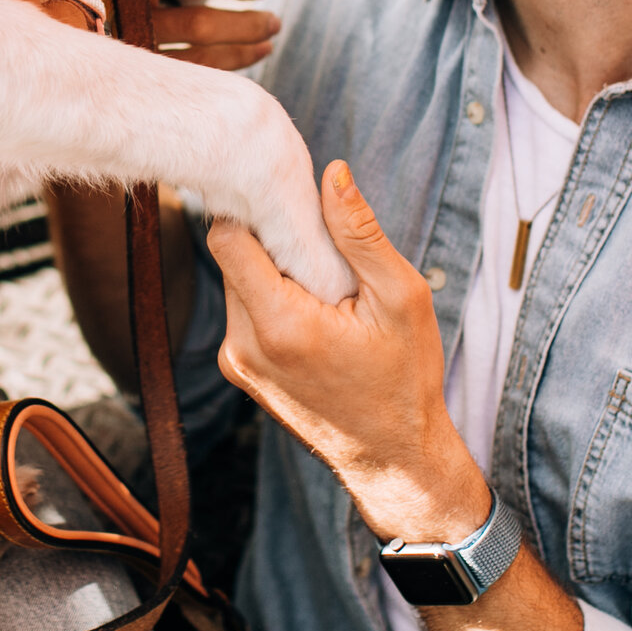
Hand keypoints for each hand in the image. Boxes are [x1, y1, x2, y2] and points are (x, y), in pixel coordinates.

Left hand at [210, 162, 490, 544]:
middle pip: (232, 257)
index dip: (253, 209)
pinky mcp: (240, 371)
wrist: (393, 458)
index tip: (291, 203)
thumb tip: (332, 173)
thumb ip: (359, 233)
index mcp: (279, 325)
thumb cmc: (405, 378)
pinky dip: (272, 299)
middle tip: (324, 251)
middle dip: (272, 241)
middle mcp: (243, 345)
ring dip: (273, 271)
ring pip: (237, 282)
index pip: (226, 238)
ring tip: (326, 289)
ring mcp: (236, 362)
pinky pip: (244, 311)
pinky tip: (315, 313)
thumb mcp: (400, 297)